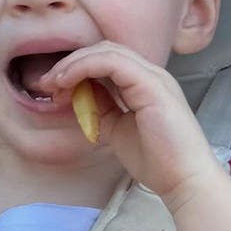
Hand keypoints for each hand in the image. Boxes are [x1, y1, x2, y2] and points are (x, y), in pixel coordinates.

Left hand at [48, 42, 221, 207]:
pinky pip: (113, 62)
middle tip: (47, 82)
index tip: (54, 88)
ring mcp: (154, 77)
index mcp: (146, 83)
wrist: (184, 180)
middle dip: (71, 62)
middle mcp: (151, 74)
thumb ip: (102, 108)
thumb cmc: (157, 161)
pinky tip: (68, 82)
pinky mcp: (152, 85)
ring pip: (107, 51)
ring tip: (54, 82)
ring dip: (74, 63)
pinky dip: (85, 67)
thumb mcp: (118, 129)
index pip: (107, 59)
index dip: (77, 67)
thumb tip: (80, 93)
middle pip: (105, 49)